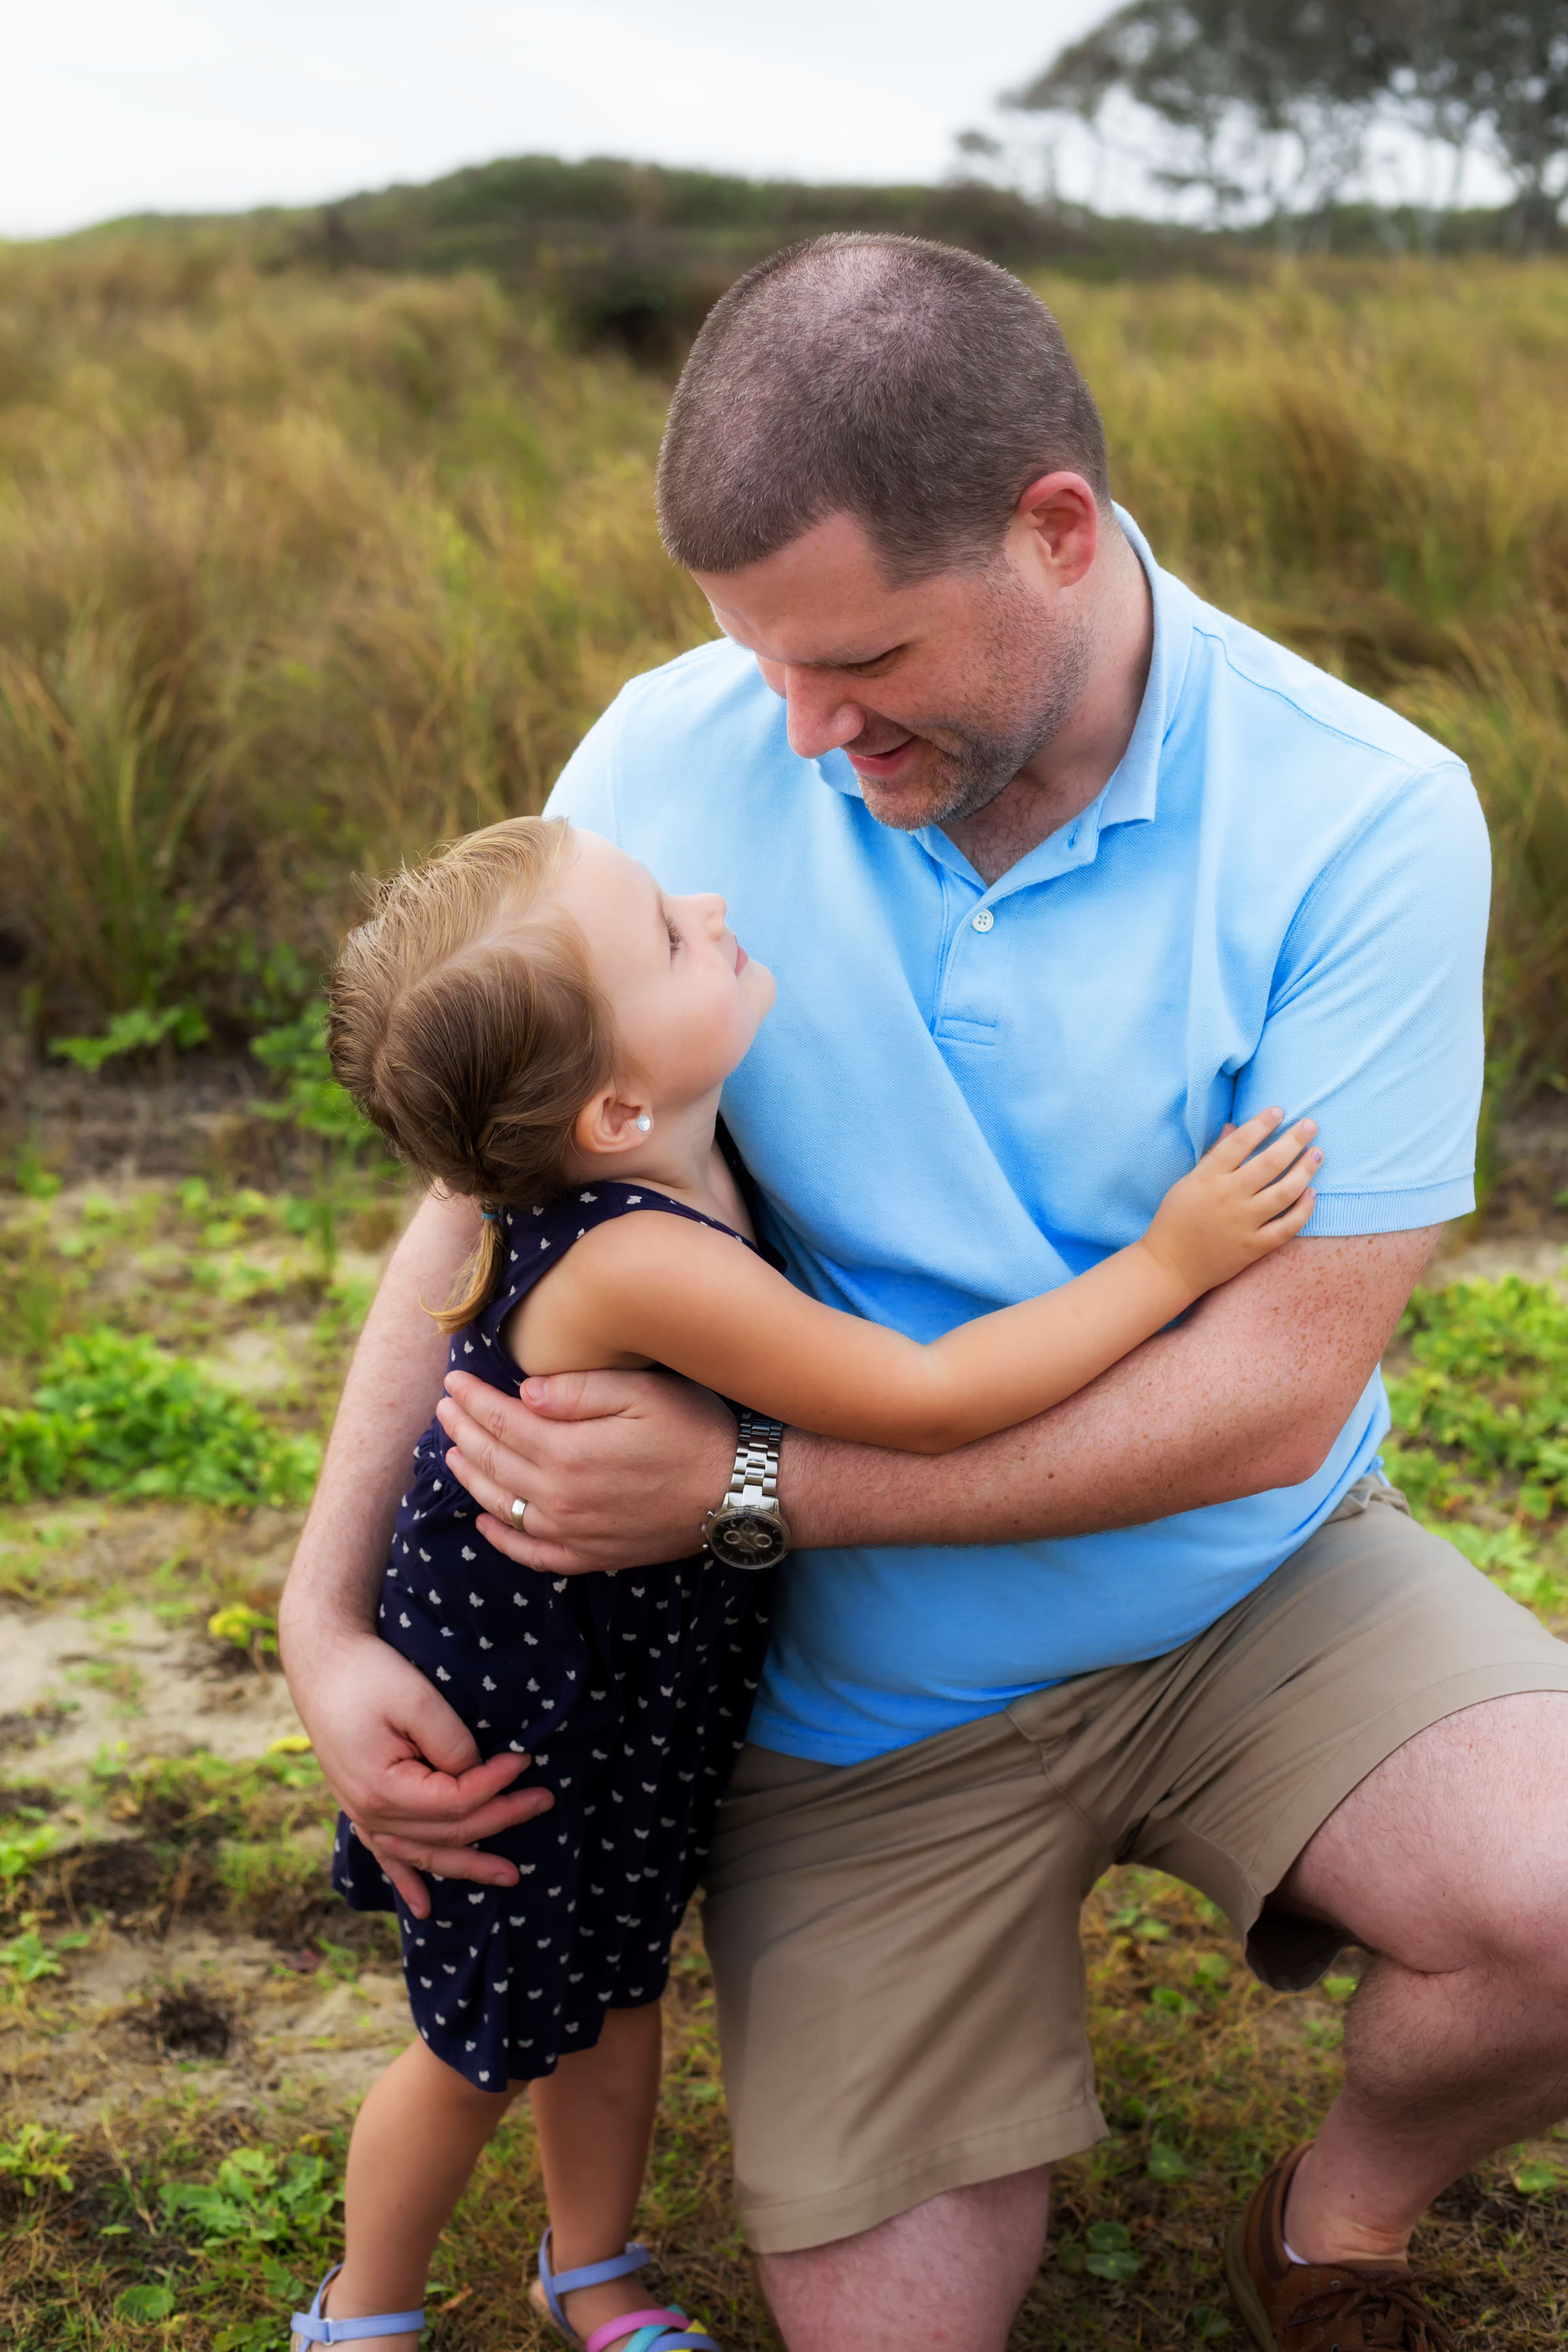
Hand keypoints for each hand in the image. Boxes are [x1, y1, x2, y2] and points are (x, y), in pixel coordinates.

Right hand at [284, 1629, 555, 1917]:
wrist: (321, 1661)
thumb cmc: (368, 1674)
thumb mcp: (416, 1698)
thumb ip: (451, 1743)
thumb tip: (477, 1775)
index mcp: (383, 1790)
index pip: (456, 1802)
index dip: (496, 1784)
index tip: (526, 1759)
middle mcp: (370, 1814)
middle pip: (447, 1832)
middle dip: (500, 1819)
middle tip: (545, 1803)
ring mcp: (362, 1814)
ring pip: (424, 1853)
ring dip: (466, 1866)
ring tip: (509, 1876)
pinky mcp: (360, 1806)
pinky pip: (387, 1855)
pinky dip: (407, 1881)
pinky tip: (423, 1909)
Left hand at [436, 1366, 737, 1573]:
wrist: (739, 1492)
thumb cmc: (695, 1430)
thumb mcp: (642, 1392)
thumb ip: (579, 1390)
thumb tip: (523, 1393)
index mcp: (568, 1451)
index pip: (501, 1421)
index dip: (472, 1399)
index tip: (453, 1380)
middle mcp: (560, 1498)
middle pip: (493, 1461)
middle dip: (462, 1431)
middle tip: (443, 1408)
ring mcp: (573, 1533)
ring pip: (502, 1506)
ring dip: (471, 1478)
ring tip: (453, 1453)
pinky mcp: (591, 1556)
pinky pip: (531, 1553)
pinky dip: (501, 1538)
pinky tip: (485, 1522)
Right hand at [1143, 1107, 1321, 1295]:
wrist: (1169, 1267)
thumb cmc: (1175, 1220)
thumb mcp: (1188, 1182)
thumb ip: (1213, 1155)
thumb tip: (1234, 1126)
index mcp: (1208, 1177)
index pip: (1240, 1142)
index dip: (1262, 1124)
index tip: (1279, 1111)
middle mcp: (1228, 1196)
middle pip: (1269, 1162)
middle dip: (1294, 1139)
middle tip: (1311, 1125)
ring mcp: (1243, 1223)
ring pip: (1284, 1192)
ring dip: (1305, 1170)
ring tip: (1317, 1153)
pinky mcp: (1253, 1247)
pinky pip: (1286, 1227)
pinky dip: (1303, 1209)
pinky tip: (1313, 1193)